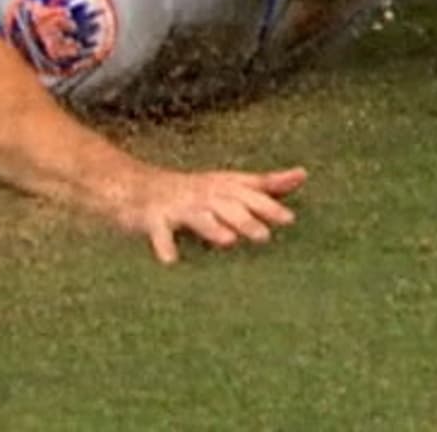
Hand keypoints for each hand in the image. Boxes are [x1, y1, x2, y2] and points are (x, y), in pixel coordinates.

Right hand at [113, 165, 309, 262]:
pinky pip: (158, 232)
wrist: (134, 186)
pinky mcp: (152, 218)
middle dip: (245, 219)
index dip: (268, 205)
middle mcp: (202, 193)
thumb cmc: (193, 192)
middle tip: (264, 237)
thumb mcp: (229, 185)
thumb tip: (303, 175)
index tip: (289, 219)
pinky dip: (163, 245)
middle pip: (226, 205)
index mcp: (222, 186)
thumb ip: (265, 184)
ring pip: (197, 216)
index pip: (249, 194)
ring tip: (228, 241)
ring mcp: (177, 205)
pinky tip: (170, 262)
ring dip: (211, 227)